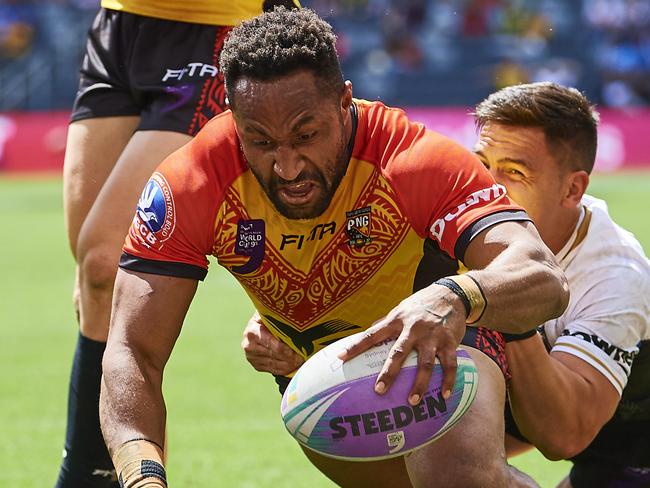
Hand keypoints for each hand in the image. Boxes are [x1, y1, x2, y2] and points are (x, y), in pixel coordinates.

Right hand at [241, 311, 304, 375]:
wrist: (258, 325)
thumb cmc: (268, 317)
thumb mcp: (270, 314)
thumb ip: (279, 318)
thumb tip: (297, 319)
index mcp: (252, 330)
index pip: (271, 343)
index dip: (285, 349)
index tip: (298, 350)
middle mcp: (249, 345)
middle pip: (274, 355)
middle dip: (290, 358)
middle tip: (302, 358)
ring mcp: (251, 357)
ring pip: (274, 365)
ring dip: (289, 365)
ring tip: (301, 362)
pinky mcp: (256, 365)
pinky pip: (272, 370)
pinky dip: (284, 370)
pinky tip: (294, 366)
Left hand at [338, 285, 465, 405]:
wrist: (451, 294)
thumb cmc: (420, 304)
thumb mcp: (400, 309)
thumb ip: (385, 323)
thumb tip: (367, 334)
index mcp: (397, 320)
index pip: (372, 334)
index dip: (356, 346)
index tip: (341, 358)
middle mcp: (413, 328)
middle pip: (398, 352)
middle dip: (388, 372)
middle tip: (379, 390)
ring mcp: (432, 336)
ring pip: (425, 363)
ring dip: (419, 384)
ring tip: (412, 401)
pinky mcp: (450, 342)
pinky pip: (449, 365)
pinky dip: (448, 381)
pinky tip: (444, 396)